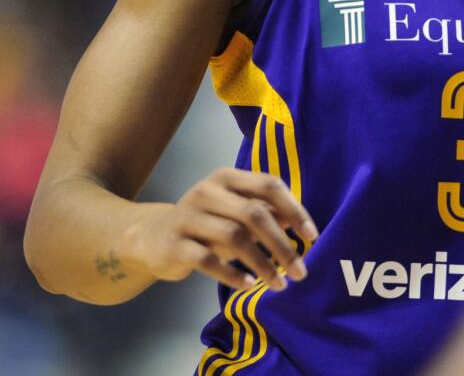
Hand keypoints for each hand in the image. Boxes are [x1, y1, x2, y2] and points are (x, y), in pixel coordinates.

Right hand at [120, 168, 318, 290]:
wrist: (152, 236)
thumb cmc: (205, 223)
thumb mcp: (233, 211)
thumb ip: (263, 212)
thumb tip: (300, 224)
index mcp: (227, 177)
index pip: (268, 185)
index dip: (294, 209)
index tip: (312, 236)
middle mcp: (207, 191)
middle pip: (254, 213)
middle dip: (282, 244)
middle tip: (300, 271)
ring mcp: (188, 216)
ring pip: (234, 237)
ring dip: (262, 264)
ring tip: (279, 284)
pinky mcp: (174, 244)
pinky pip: (207, 260)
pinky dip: (231, 274)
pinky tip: (247, 286)